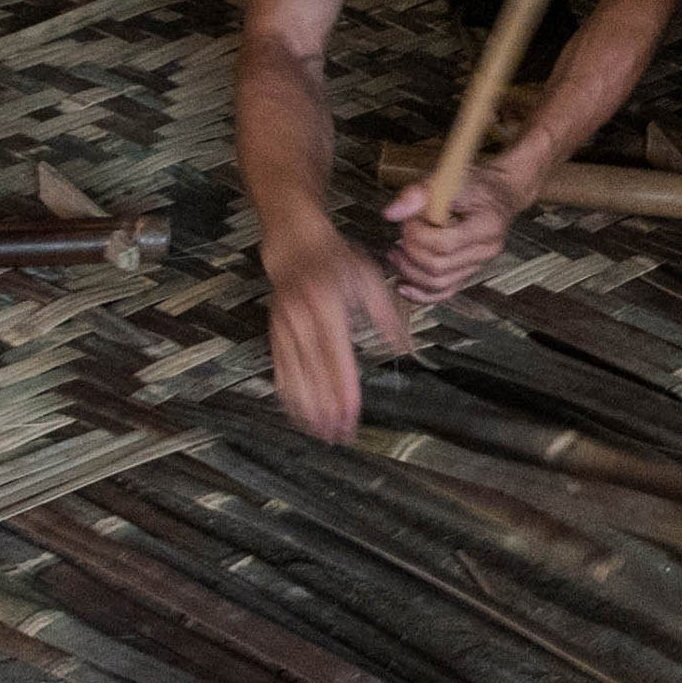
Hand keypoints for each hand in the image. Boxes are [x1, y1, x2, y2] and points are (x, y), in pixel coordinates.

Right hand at [263, 223, 409, 441]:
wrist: (294, 245)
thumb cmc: (338, 261)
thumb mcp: (369, 279)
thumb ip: (387, 316)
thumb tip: (406, 350)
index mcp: (329, 307)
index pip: (337, 357)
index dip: (343, 389)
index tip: (352, 415)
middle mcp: (302, 321)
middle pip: (314, 374)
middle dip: (327, 409)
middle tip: (341, 437)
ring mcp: (284, 329)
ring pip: (294, 378)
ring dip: (308, 409)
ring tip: (322, 434)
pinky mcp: (274, 334)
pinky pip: (280, 371)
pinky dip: (289, 395)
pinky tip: (298, 415)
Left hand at [382, 146, 541, 303]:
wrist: (496, 193)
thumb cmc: (475, 185)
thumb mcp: (448, 179)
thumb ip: (420, 193)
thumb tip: (392, 214)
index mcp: (487, 226)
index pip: (446, 243)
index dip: (419, 234)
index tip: (410, 219)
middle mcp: (486, 251)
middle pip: (439, 267)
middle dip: (411, 251)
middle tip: (404, 232)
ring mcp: (476, 265)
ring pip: (438, 283)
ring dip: (409, 270)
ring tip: (397, 251)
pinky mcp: (465, 273)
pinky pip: (442, 293)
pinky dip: (419, 293)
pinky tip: (402, 284)